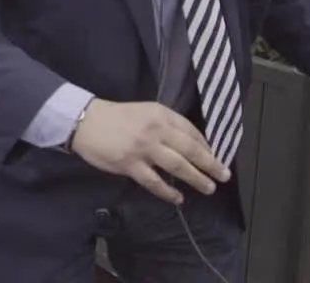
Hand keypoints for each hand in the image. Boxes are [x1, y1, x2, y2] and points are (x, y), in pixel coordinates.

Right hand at [70, 98, 230, 204]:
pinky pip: (154, 182)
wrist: (85, 120)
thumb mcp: (145, 111)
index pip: (191, 131)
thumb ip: (165, 124)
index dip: (206, 146)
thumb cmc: (116, 116)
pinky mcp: (130, 164)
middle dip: (210, 164)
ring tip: (208, 187)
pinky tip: (178, 198)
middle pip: (190, 150)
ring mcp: (143, 148)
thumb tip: (188, 145)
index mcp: (161, 114)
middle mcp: (156, 130)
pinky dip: (168, 191)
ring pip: (177, 166)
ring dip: (195, 178)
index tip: (214, 156)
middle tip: (223, 175)